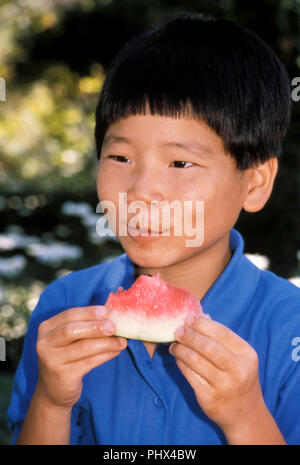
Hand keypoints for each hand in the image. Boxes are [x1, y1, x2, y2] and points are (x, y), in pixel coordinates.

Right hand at [36, 306, 126, 409]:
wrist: (54, 390)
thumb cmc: (67, 357)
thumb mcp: (68, 340)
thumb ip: (84, 326)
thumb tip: (112, 316)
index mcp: (47, 328)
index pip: (69, 315)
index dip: (88, 312)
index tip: (106, 311)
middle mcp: (45, 343)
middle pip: (71, 330)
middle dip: (94, 327)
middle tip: (113, 327)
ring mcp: (52, 360)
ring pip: (83, 347)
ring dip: (106, 343)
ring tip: (122, 342)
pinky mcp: (63, 376)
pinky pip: (88, 362)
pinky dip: (105, 355)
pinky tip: (115, 351)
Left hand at [169, 315, 263, 434]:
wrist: (246, 415)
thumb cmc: (239, 378)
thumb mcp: (239, 358)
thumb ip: (222, 339)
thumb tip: (199, 317)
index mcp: (247, 355)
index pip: (222, 332)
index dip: (202, 324)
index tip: (188, 319)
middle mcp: (238, 369)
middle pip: (208, 346)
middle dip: (189, 336)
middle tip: (178, 331)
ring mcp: (224, 385)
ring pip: (195, 360)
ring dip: (181, 349)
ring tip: (175, 345)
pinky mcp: (209, 397)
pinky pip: (189, 375)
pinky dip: (181, 363)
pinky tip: (178, 359)